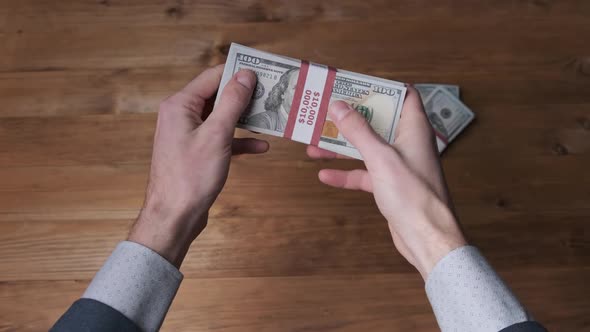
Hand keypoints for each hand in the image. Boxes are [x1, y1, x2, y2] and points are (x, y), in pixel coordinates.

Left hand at [128, 65, 267, 266]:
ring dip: (245, 119)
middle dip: (244, 96)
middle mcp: (181, 116)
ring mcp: (188, 135)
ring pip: (221, 118)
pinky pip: (220, 139)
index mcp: (180, 105)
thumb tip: (245, 75)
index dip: (238, 73)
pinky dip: (239, 140)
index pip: (213, 76)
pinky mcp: (196, 152)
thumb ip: (232, 102)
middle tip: (272, 95)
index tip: (264, 73)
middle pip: (217, 95)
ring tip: (270, 118)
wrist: (174, 217)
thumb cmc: (190, 178)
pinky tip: (260, 146)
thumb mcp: (216, 135)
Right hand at [307, 87, 466, 278]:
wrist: (426, 237)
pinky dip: (346, 173)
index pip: (404, 96)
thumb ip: (359, 130)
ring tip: (314, 142)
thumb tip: (338, 105)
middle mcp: (408, 144)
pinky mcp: (390, 185)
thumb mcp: (380, 157)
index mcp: (414, 129)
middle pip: (379, 122)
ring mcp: (399, 165)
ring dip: (343, 146)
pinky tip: (325, 175)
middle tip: (327, 110)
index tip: (355, 84)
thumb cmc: (413, 194)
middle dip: (353, 117)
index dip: (381, 87)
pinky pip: (365, 173)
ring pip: (368, 148)